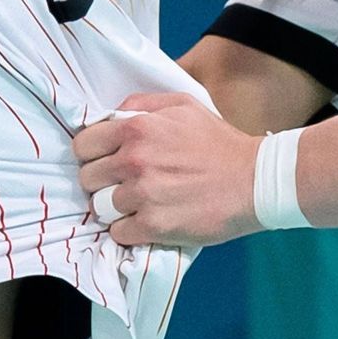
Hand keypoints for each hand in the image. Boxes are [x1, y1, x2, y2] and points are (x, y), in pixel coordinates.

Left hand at [73, 92, 261, 246]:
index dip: (92, 153)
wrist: (254, 180)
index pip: (83, 144)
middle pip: (87, 178)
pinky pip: (117, 233)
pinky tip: (146, 221)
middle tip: (122, 183)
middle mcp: (134, 160)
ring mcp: (143, 195)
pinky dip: (128, 230)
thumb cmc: (219, 141)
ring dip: (113, 208)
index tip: (104, 160)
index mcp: (137, 128)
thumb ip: (141, 104)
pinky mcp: (154, 226)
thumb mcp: (183, 105)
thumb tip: (110, 116)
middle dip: (101, 181)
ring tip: (135, 204)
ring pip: (99, 208)